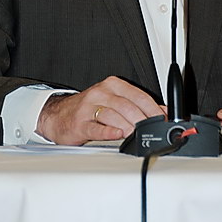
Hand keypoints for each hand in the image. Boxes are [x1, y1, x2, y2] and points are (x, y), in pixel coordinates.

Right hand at [36, 75, 162, 144]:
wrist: (58, 115)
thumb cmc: (89, 109)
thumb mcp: (113, 101)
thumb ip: (137, 105)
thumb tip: (162, 112)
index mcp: (112, 85)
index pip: (137, 95)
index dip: (152, 108)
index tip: (162, 120)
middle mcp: (101, 93)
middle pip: (127, 105)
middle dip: (143, 119)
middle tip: (152, 131)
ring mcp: (89, 107)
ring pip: (113, 115)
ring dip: (128, 126)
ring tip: (137, 135)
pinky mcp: (80, 123)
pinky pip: (96, 127)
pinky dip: (108, 132)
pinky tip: (117, 135)